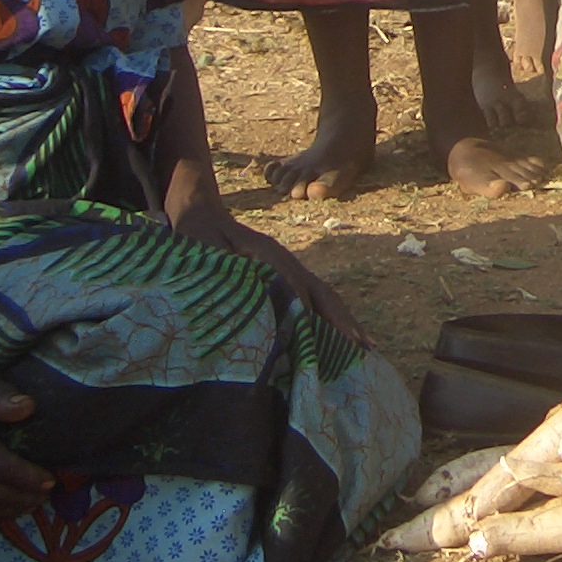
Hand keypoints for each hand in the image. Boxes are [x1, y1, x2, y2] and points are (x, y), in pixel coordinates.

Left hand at [168, 193, 372, 346]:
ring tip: (364, 346)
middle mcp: (286, 261)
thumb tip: (248, 303)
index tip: (312, 339)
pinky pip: (315, 297)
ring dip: (343, 320)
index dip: (303, 310)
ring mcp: (289, 268)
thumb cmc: (198, 238)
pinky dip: (331, 316)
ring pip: (323, 295)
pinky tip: (341, 335)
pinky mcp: (285, 277)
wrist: (201, 213)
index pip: (293, 284)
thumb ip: (225, 274)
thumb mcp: (205, 253)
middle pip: (321, 291)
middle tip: (361, 348)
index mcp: (267, 254)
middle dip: (341, 319)